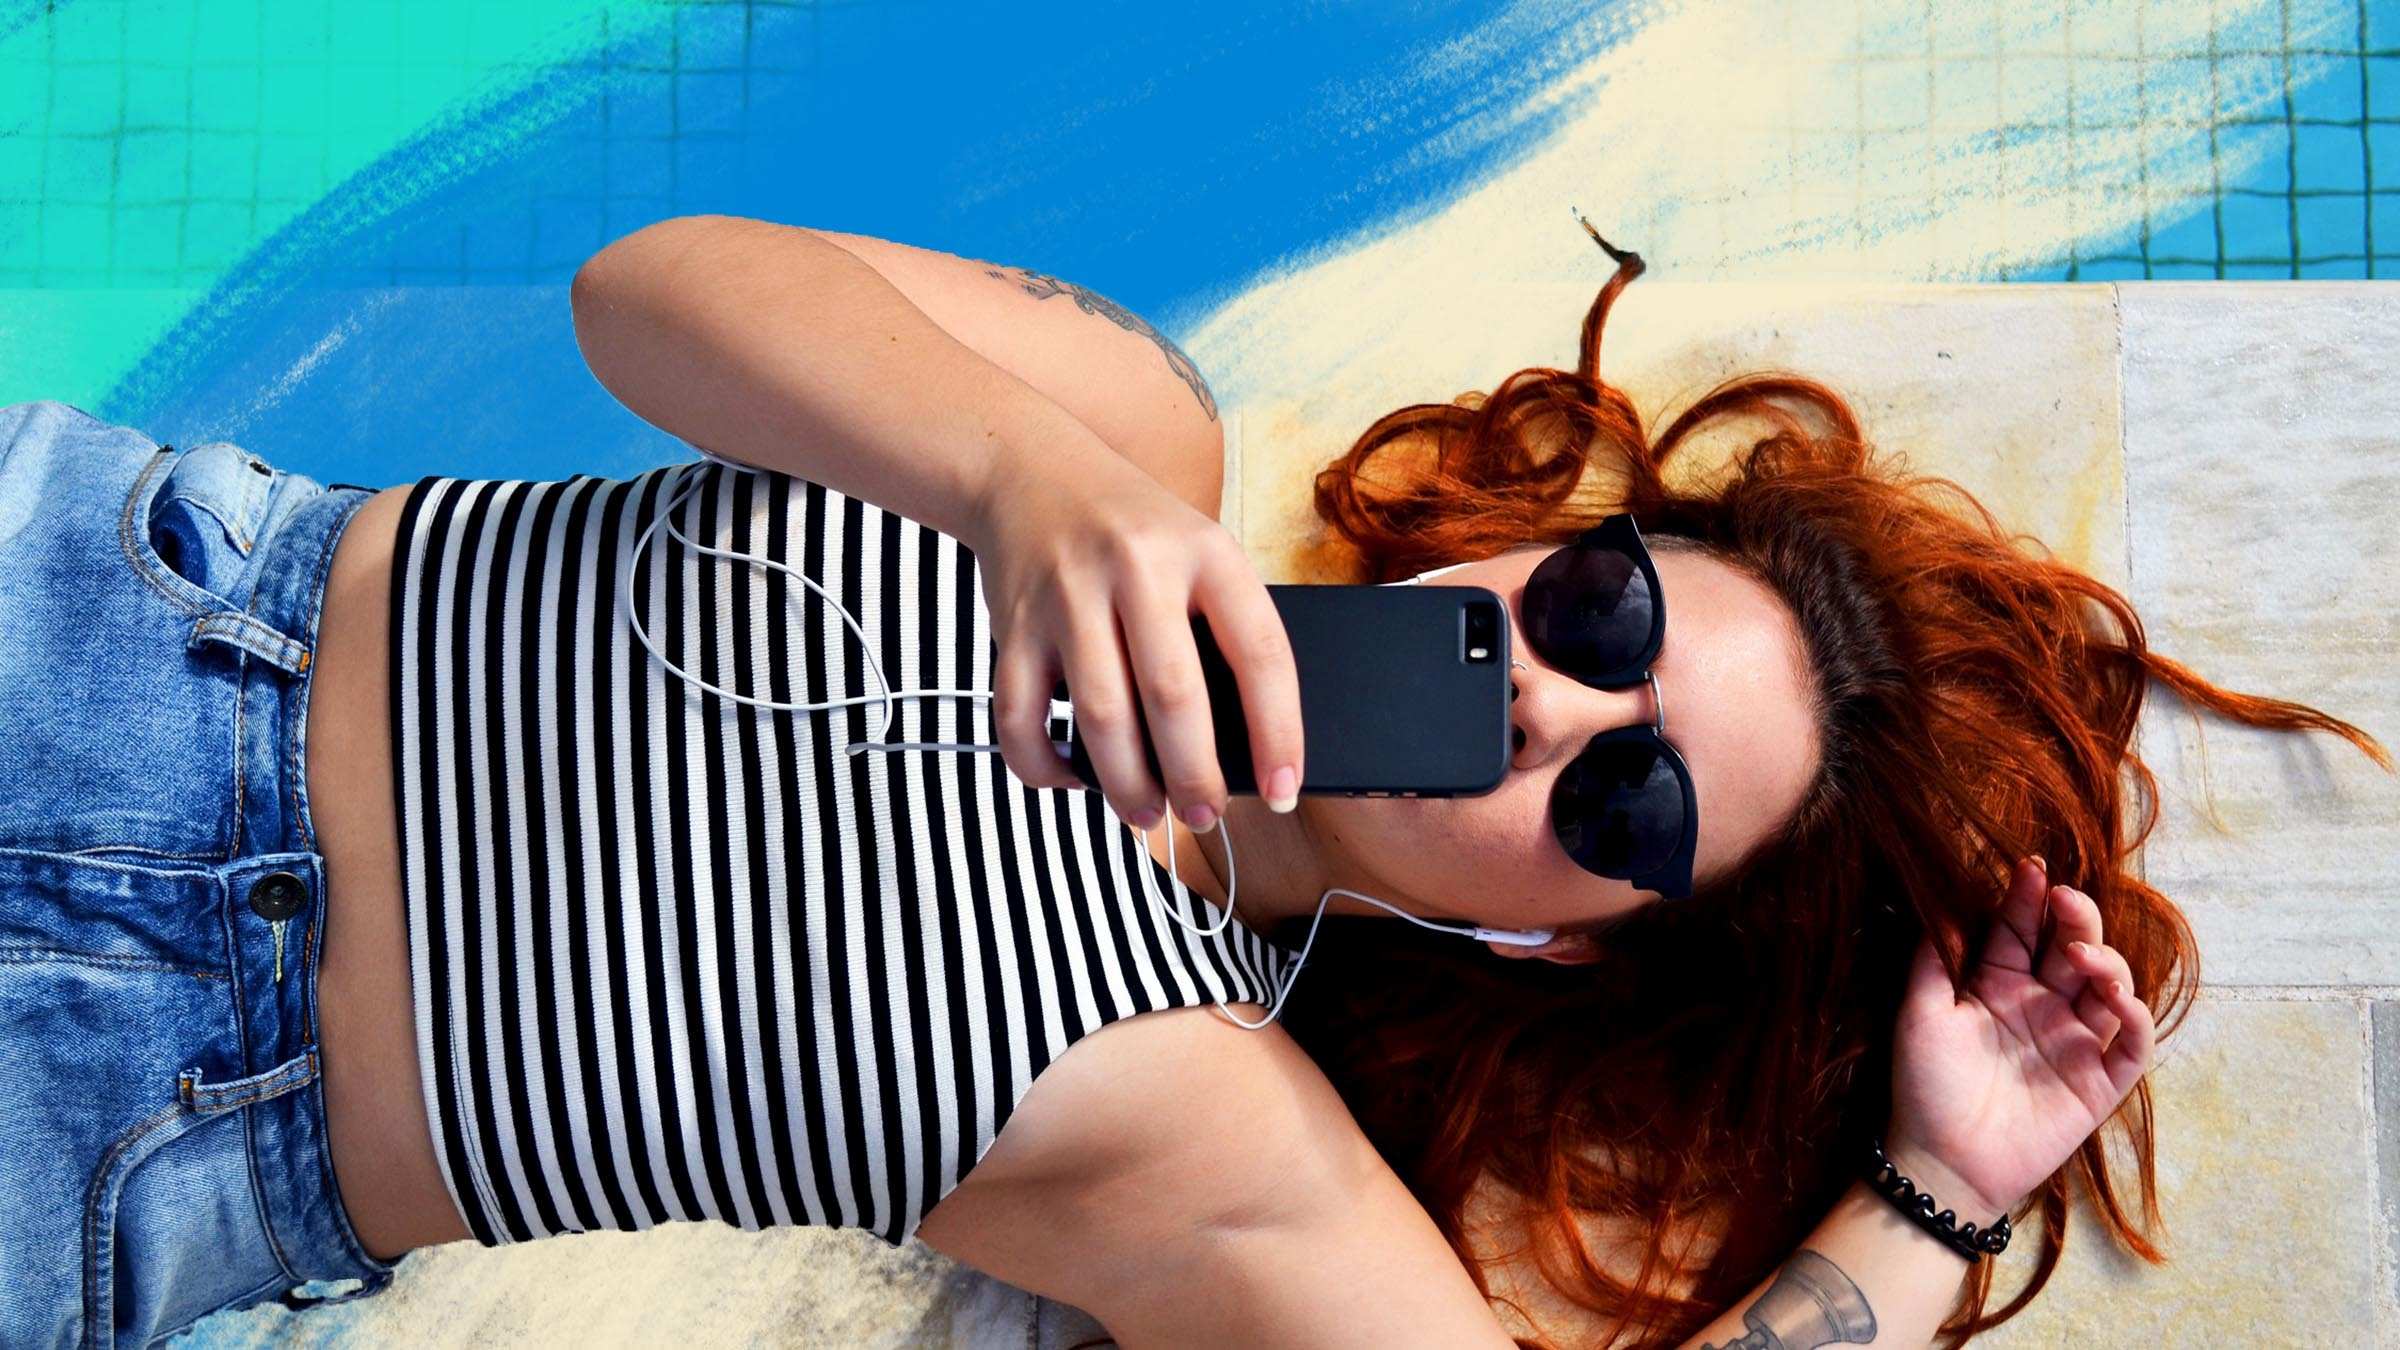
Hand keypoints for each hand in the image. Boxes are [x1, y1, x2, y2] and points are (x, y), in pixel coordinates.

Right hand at [958, 424, 1304, 830]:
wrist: (1030, 469)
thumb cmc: (1135, 531)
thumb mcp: (1198, 550)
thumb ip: (1220, 628)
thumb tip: (1243, 749)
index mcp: (1206, 551)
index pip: (1260, 652)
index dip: (1279, 732)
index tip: (1283, 790)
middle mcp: (1138, 569)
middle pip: (1174, 697)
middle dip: (1195, 777)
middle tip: (1207, 817)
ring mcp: (1068, 596)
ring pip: (1102, 717)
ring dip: (1127, 785)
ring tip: (1146, 814)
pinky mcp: (1012, 625)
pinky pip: (1021, 717)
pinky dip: (1044, 765)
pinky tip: (1071, 777)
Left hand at [1886, 856, 2157, 1218]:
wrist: (1940, 1162)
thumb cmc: (1924, 1086)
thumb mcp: (1920, 1013)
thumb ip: (1933, 960)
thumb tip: (1943, 899)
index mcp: (1999, 985)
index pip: (2022, 931)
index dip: (2029, 900)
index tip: (2031, 869)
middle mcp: (2041, 1006)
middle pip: (2073, 948)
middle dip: (2076, 918)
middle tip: (2066, 900)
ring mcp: (2074, 1043)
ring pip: (2111, 988)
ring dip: (2107, 963)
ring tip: (2081, 955)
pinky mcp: (2098, 1083)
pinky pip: (2132, 1046)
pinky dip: (2136, 1019)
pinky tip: (2118, 999)